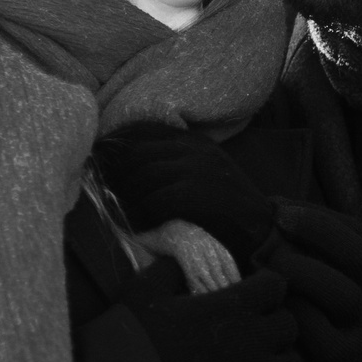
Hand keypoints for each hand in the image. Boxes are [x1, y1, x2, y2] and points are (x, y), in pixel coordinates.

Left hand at [94, 123, 277, 258]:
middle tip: (103, 190)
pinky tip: (139, 225)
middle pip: (139, 153)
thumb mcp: (204, 175)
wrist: (262, 231)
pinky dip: (144, 214)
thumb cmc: (226, 209)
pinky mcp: (202, 194)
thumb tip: (128, 169)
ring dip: (127, 196)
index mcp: (195, 141)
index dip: (117, 144)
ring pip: (146, 175)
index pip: (145, 131)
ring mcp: (200, 170)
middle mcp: (197, 149)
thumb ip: (175, 165)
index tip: (99, 160)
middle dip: (115, 172)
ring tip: (119, 211)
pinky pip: (159, 199)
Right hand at [133, 268, 304, 361]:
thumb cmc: (136, 341)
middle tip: (253, 332)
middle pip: (289, 325)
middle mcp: (256, 339)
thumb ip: (167, 270)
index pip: (276, 286)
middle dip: (273, 325)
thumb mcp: (143, 291)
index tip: (252, 293)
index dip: (265, 287)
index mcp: (236, 306)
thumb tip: (178, 261)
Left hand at [260, 203, 361, 361]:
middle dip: (311, 236)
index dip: (317, 217)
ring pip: (339, 293)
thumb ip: (328, 254)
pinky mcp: (342, 359)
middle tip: (269, 233)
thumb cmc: (357, 320)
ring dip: (299, 272)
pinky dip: (291, 311)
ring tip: (266, 266)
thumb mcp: (359, 285)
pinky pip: (315, 330)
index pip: (357, 234)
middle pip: (357, 256)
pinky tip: (271, 304)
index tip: (278, 208)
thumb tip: (274, 211)